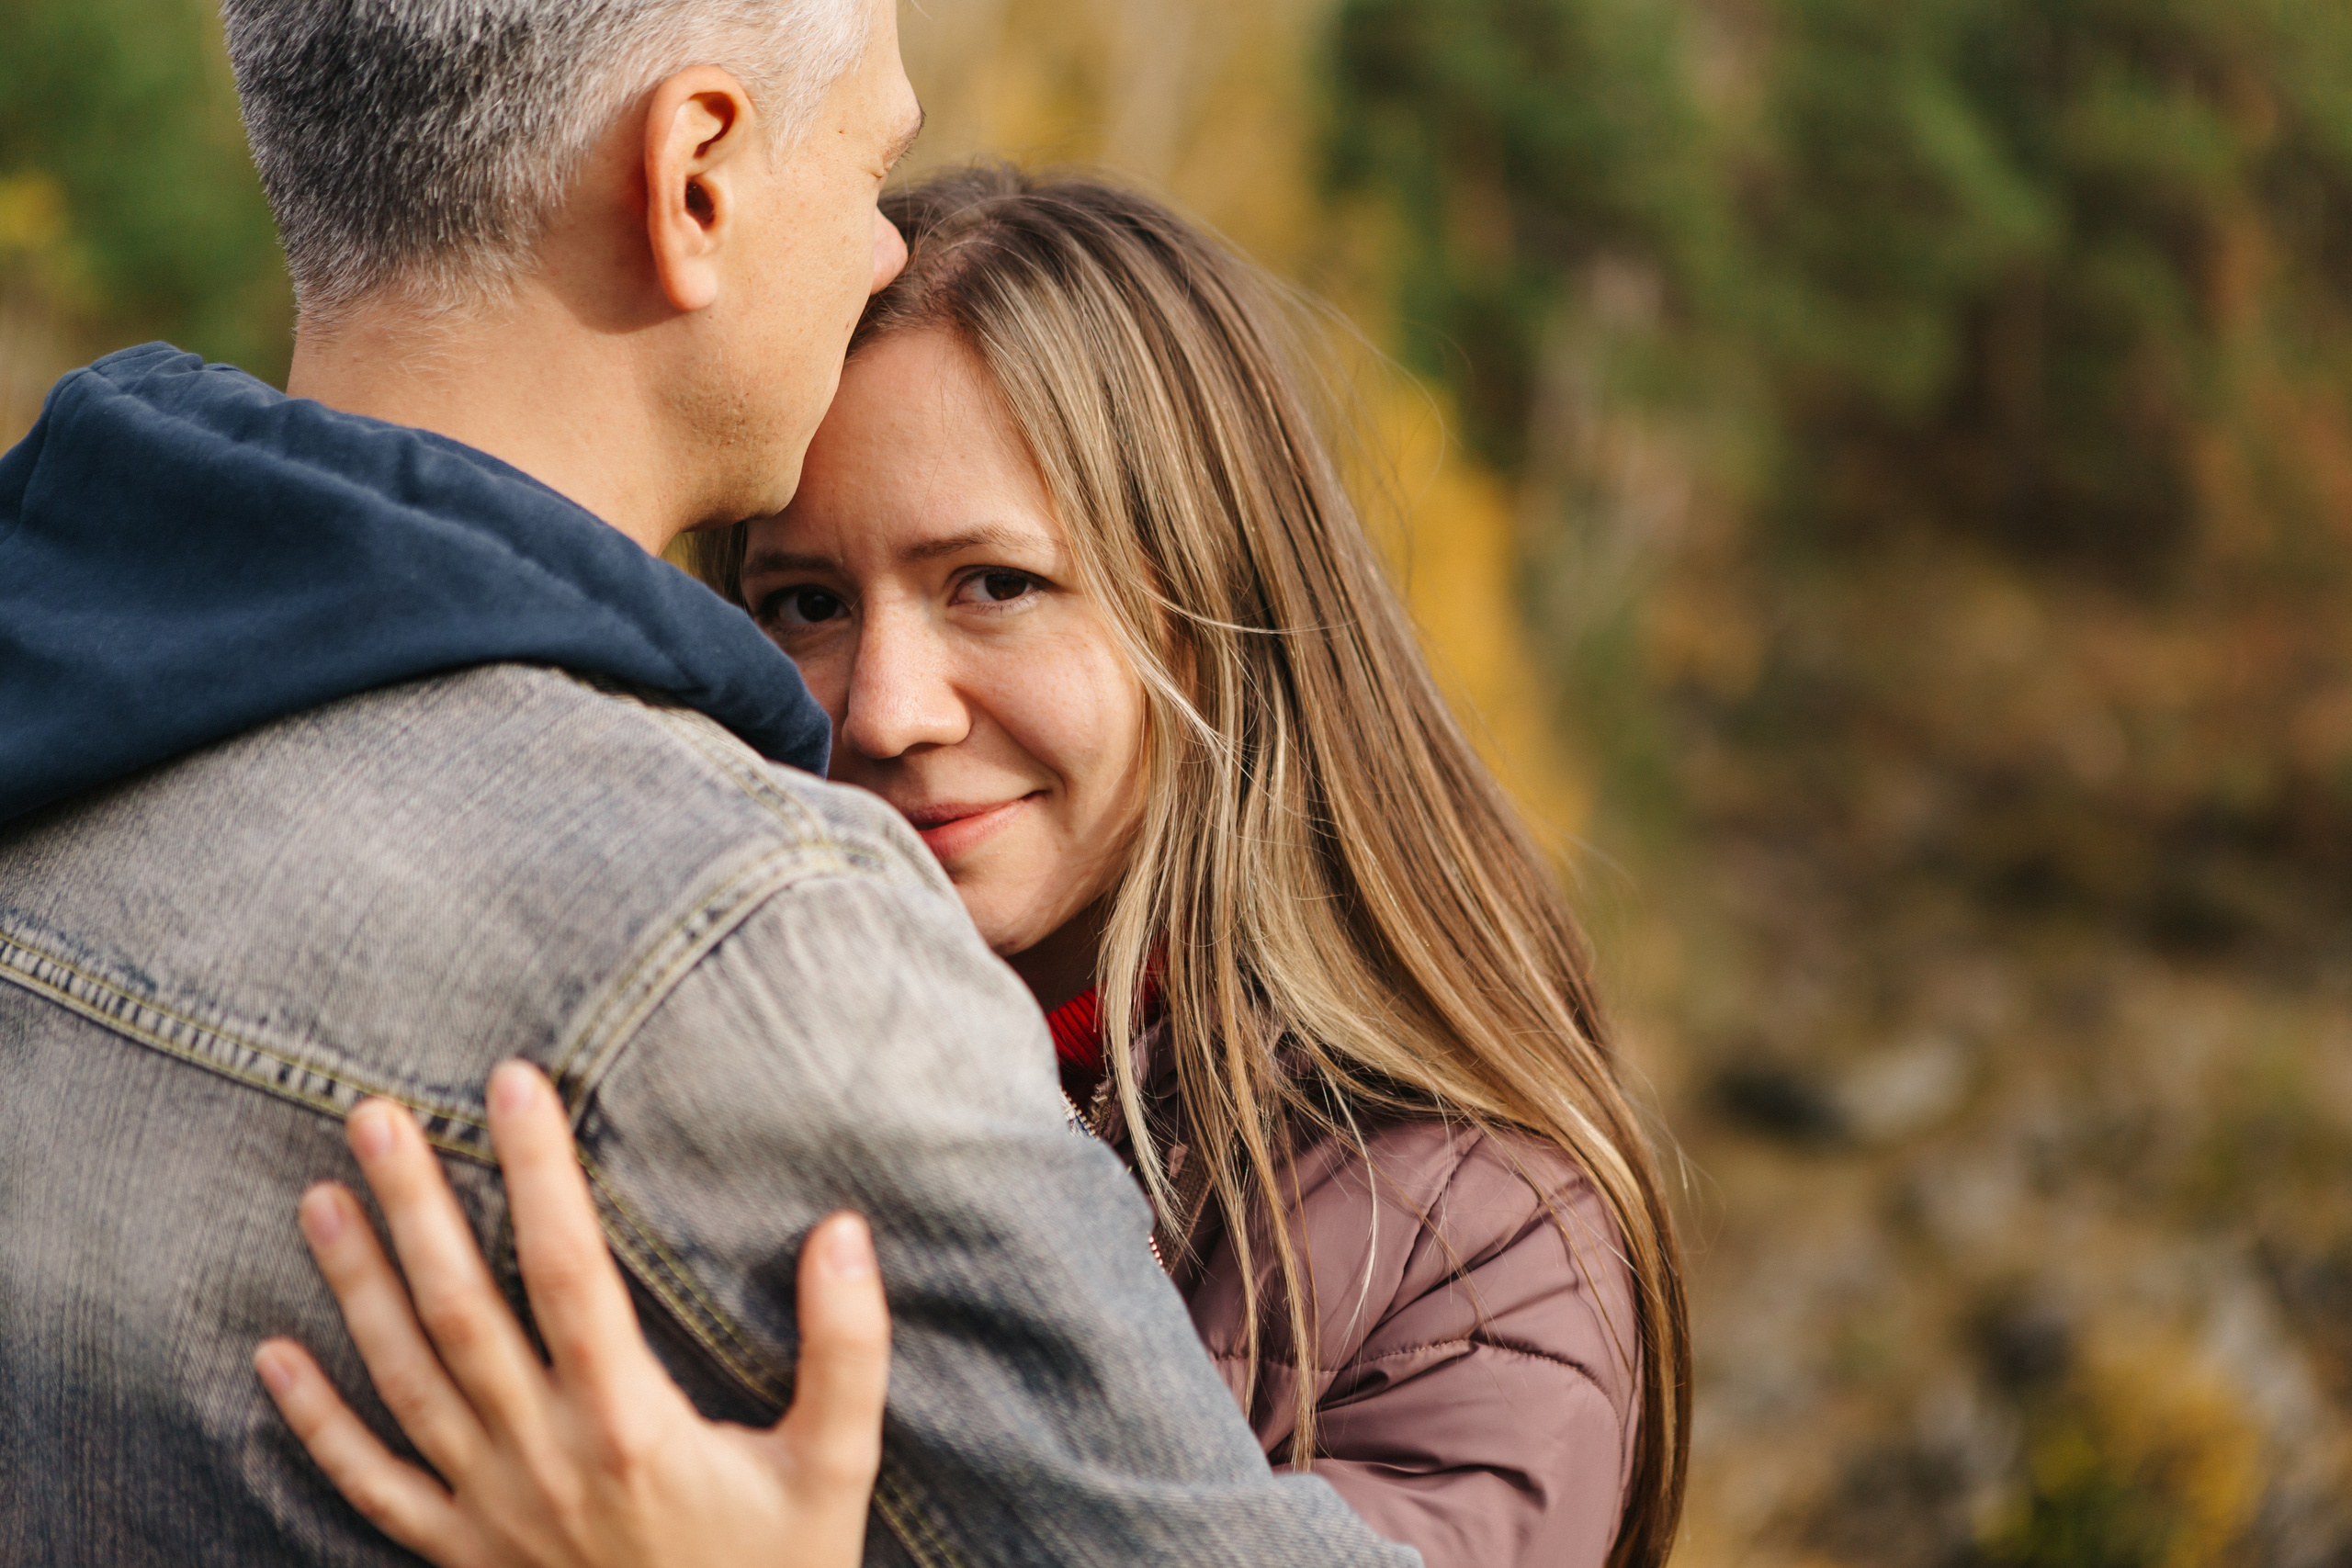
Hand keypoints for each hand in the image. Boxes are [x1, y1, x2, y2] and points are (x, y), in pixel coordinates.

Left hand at [254, 1061, 888, 1567]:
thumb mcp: (836, 1469)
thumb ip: (845, 1348)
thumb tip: (842, 1231)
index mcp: (630, 1425)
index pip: (569, 1269)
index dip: (537, 1171)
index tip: (514, 1083)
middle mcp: (543, 1458)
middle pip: (460, 1310)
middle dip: (414, 1205)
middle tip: (369, 1114)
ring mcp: (490, 1511)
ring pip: (404, 1382)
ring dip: (356, 1287)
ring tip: (318, 1198)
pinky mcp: (462, 1556)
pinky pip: (373, 1487)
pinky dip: (316, 1426)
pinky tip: (273, 1359)